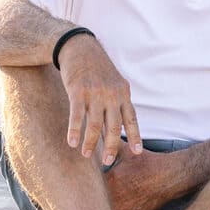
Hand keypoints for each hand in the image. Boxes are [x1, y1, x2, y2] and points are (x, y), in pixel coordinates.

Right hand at [56, 33, 142, 163]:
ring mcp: (95, 93)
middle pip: (114, 127)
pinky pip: (77, 116)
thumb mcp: (114, 82)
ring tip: (87, 155)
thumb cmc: (97, 69)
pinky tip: (72, 143)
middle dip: (111, 146)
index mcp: (123, 94)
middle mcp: (112, 95)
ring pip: (95, 125)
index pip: (131, 119)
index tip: (138, 152)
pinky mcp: (78, 92)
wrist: (80, 48)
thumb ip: (118, 102)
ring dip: (90, 142)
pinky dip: (75, 131)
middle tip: (108, 161)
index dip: (135, 136)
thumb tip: (119, 125)